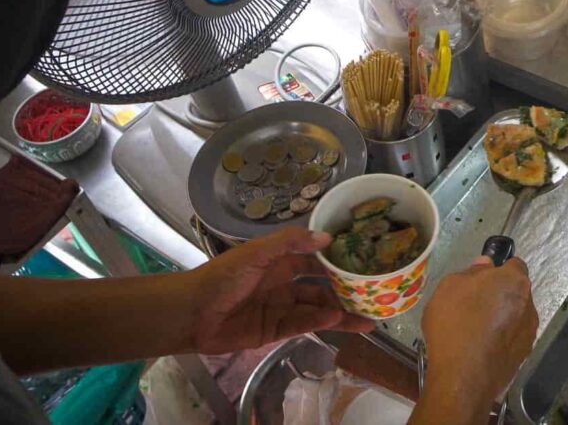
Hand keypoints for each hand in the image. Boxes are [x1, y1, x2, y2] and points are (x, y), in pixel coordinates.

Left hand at [188, 227, 374, 353]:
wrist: (192, 314)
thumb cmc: (223, 276)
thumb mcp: (257, 252)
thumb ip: (290, 243)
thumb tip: (327, 238)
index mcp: (279, 260)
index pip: (315, 258)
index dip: (337, 258)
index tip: (363, 257)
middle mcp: (284, 282)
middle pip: (322, 285)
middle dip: (346, 289)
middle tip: (375, 291)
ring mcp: (281, 307)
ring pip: (319, 308)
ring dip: (342, 311)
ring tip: (371, 314)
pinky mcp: (276, 330)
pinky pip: (304, 324)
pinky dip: (322, 322)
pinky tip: (341, 319)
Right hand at [410, 256, 537, 424]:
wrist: (463, 376)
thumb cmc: (454, 323)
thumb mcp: (450, 286)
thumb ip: (472, 272)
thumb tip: (485, 265)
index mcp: (514, 281)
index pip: (515, 264)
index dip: (499, 269)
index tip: (481, 278)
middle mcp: (529, 304)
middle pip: (515, 292)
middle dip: (499, 294)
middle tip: (473, 304)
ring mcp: (529, 332)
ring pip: (515, 316)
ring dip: (501, 318)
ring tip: (474, 330)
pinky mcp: (523, 355)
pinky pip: (512, 338)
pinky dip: (500, 339)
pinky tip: (480, 347)